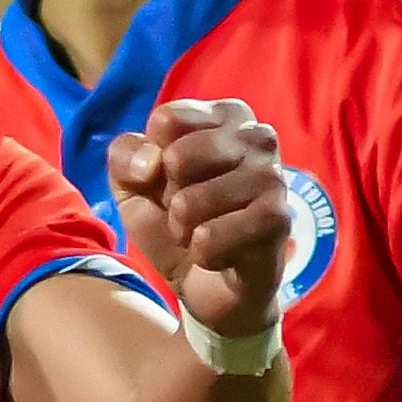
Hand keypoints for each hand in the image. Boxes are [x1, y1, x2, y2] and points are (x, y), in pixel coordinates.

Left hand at [109, 98, 290, 336]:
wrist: (208, 285)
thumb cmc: (177, 223)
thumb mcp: (133, 186)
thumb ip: (125, 156)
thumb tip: (151, 161)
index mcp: (226, 116)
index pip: (166, 120)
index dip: (152, 161)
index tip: (172, 180)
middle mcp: (257, 137)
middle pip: (177, 157)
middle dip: (169, 198)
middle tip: (190, 212)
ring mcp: (272, 177)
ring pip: (190, 202)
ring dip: (183, 230)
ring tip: (203, 235)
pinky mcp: (277, 220)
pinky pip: (210, 238)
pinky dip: (202, 254)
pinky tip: (222, 255)